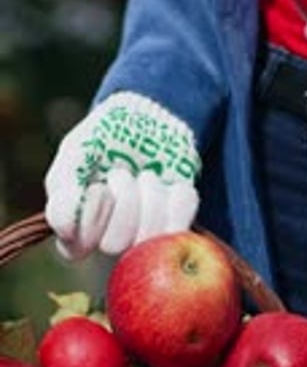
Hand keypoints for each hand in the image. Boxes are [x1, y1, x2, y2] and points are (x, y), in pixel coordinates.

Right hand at [45, 92, 200, 258]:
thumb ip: (64, 190)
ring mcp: (147, 232)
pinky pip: (181, 225)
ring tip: (146, 174)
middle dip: (121, 201)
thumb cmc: (101, 138)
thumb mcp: (76, 153)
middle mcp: (113, 236)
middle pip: (114, 245)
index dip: (89, 219)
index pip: (76, 249)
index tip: (97, 187)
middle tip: (121, 172)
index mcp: (80, 225)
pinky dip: (177, 198)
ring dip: (149, 197)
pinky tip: (171, 182)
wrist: (145, 116)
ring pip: (149, 238)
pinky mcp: (178, 222)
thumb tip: (66, 230)